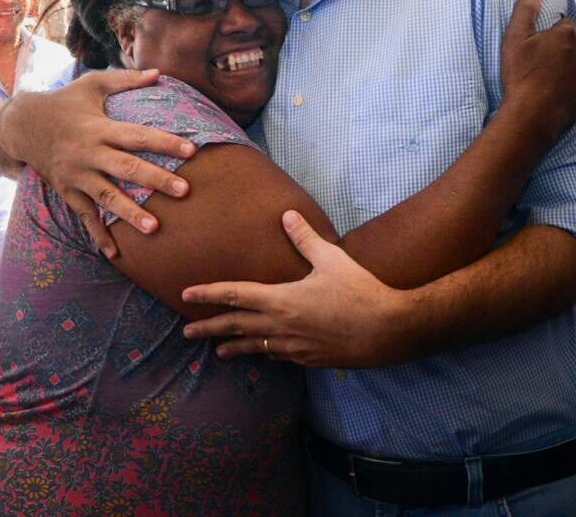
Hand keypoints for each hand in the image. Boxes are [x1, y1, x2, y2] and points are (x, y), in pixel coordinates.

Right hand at [1, 69, 195, 257]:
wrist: (21, 125)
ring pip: (106, 197)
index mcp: (99, 127)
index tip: (191, 150)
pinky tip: (115, 254)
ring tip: (155, 228)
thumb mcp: (92, 85)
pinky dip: (98, 235)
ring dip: (130, 213)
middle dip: (156, 179)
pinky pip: (84, 216)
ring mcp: (77, 175)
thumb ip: (126, 80)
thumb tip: (158, 73)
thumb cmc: (64, 102)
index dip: (164, 142)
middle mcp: (89, 153)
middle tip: (185, 191)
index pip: (137, 135)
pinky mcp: (67, 191)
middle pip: (127, 168)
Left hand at [181, 211, 414, 367]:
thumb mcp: (332, 259)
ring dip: (234, 347)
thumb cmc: (360, 292)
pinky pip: (279, 356)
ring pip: (255, 347)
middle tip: (187, 332)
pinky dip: (264, 353)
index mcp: (281, 300)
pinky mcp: (310, 359)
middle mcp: (281, 327)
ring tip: (218, 350)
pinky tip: (263, 353)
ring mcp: (295, 347)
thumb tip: (286, 215)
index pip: (234, 295)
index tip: (186, 294)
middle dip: (209, 328)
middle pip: (236, 326)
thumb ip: (305, 238)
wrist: (389, 330)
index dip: (208, 293)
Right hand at [500, 0, 575, 142]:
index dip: (549, 37)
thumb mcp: (514, 39)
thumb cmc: (521, 75)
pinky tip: (563, 93)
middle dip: (563, 52)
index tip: (538, 51)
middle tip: (543, 67)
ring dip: (573, 68)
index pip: (562, 26)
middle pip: (575, 45)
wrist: (532, 115)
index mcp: (567, 33)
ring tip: (552, 82)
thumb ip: (525, 10)